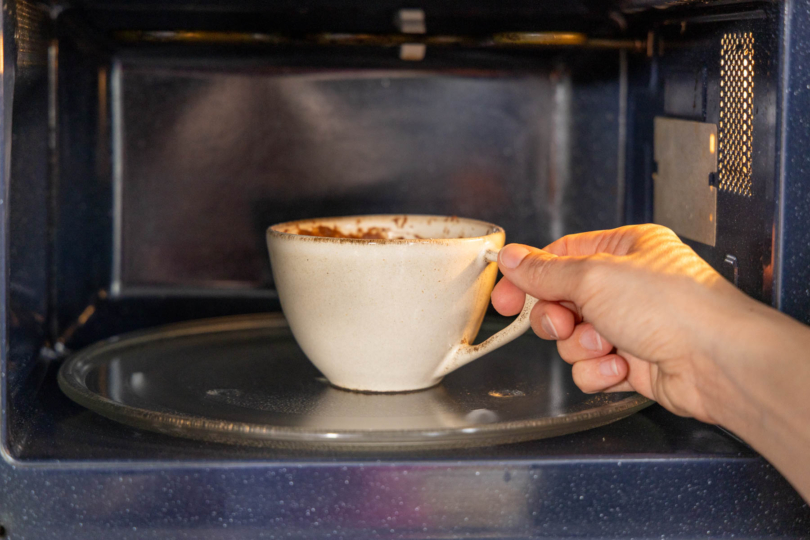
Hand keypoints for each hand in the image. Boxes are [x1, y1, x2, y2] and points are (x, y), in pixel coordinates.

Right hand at [491, 224, 753, 423]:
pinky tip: (622, 366)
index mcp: (624, 249)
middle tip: (564, 322)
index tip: (504, 297)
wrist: (717, 363)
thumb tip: (511, 258)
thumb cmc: (677, 308)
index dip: (528, 277)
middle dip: (557, 318)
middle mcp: (627, 285)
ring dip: (581, 346)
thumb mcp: (594, 277)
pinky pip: (590, 367)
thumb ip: (544, 271)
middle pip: (561, 301)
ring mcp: (630, 324)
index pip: (559, 257)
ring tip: (607, 344)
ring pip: (572, 339)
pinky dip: (599, 370)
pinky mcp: (632, 362)